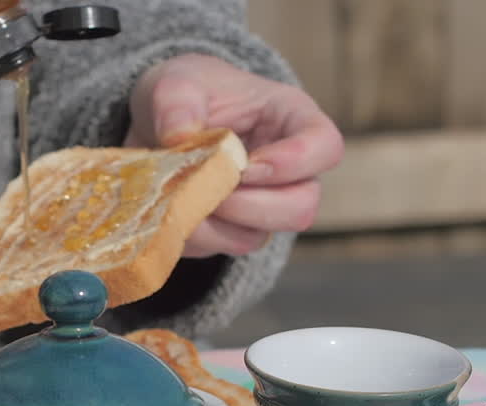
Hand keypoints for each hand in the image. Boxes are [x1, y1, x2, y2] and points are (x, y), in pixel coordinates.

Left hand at [125, 54, 343, 257]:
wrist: (160, 124)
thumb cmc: (185, 94)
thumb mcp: (175, 82)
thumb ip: (176, 101)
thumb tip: (178, 135)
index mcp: (291, 118)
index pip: (325, 146)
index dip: (295, 162)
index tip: (247, 164)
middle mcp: (290, 168)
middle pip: (302, 206)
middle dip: (250, 206)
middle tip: (207, 189)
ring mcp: (267, 202)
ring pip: (263, 233)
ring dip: (219, 223)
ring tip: (181, 196)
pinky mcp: (240, 227)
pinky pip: (228, 244)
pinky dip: (199, 234)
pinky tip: (174, 209)